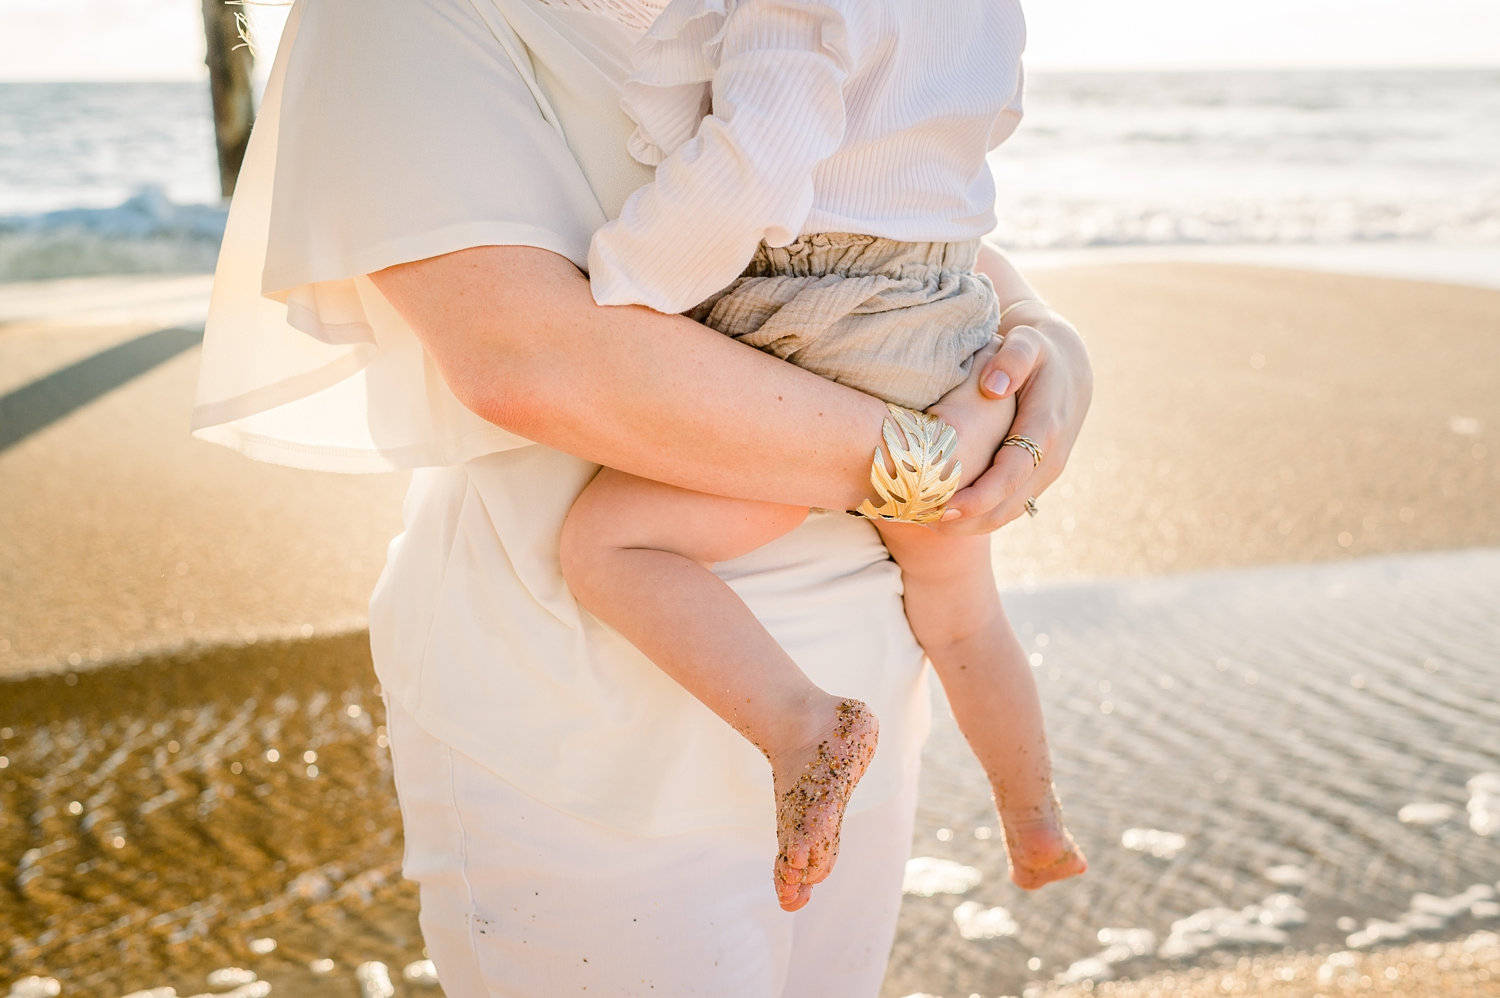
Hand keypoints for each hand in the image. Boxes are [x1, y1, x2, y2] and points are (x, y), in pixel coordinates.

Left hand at [933, 308, 1092, 533]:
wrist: (1068, 367)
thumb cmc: (1037, 352)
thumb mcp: (1027, 343)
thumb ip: (1012, 359)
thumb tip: (994, 387)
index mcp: (1046, 428)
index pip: (1011, 473)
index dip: (979, 495)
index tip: (944, 504)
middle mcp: (1051, 458)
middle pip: (1009, 503)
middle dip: (969, 519)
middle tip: (924, 521)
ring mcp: (1046, 473)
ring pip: (1009, 512)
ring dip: (972, 524)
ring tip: (930, 524)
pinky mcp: (1038, 479)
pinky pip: (1010, 507)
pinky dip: (981, 518)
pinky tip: (949, 518)